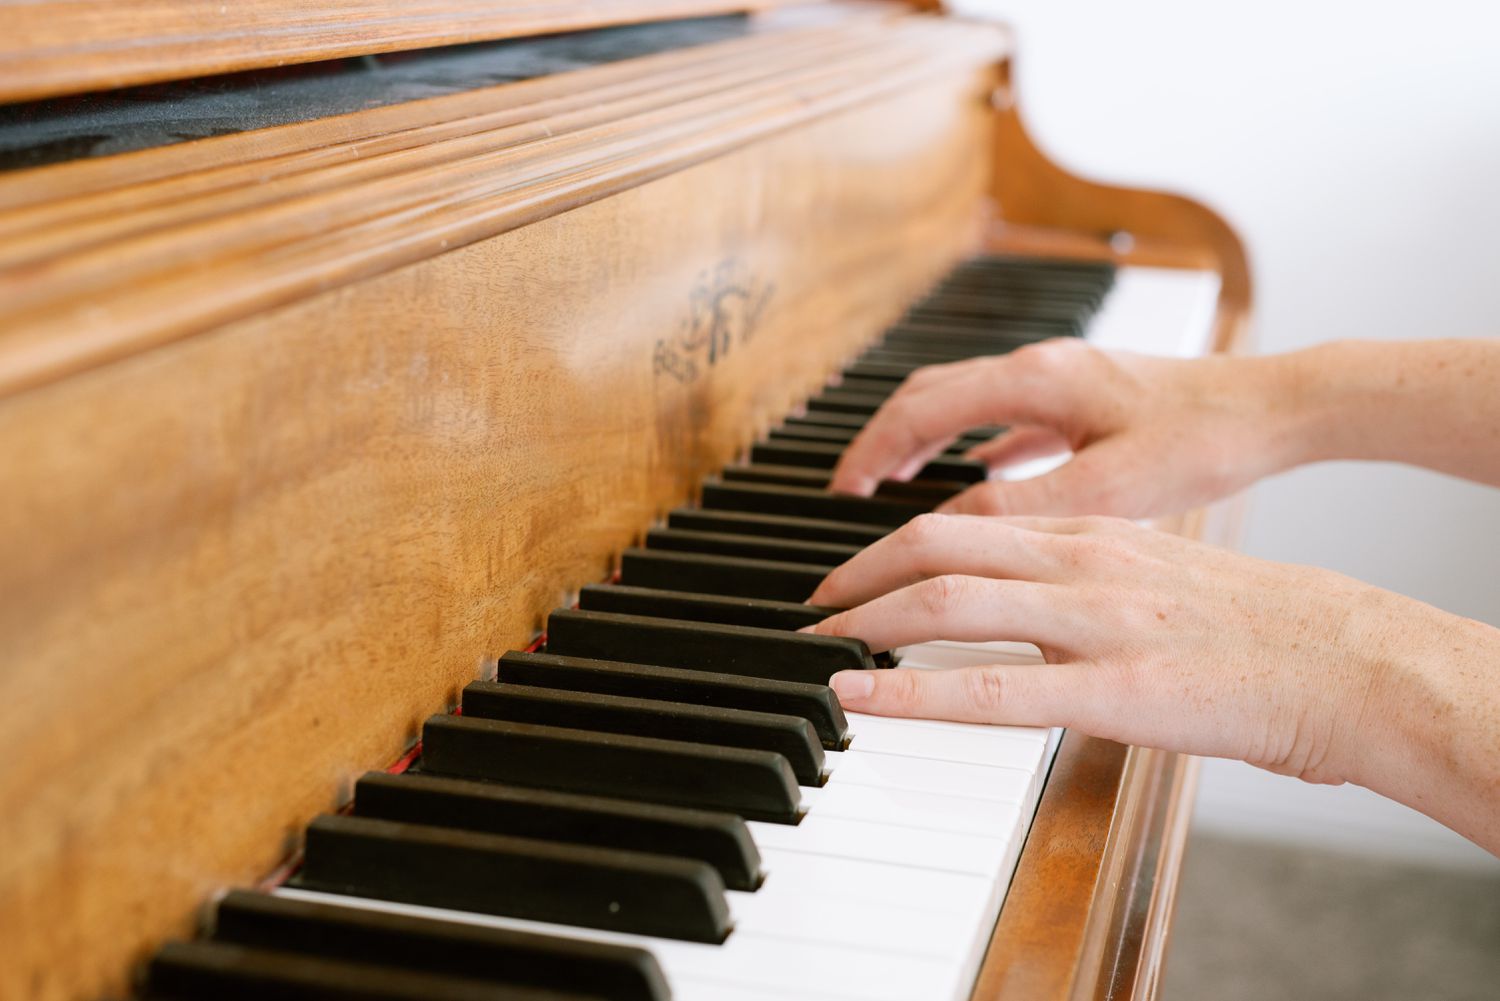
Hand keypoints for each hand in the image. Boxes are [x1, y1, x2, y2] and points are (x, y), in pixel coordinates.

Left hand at [804, 513, 1499, 854]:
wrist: (1351, 660)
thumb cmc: (1261, 626)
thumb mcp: (1158, 574)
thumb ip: (1087, 577)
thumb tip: (1029, 596)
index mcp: (1095, 533)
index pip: (965, 519)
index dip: (890, 548)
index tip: (852, 577)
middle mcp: (1083, 562)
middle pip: (938, 542)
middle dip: (858, 574)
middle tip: (811, 608)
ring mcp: (1095, 622)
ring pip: (950, 599)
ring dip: (866, 620)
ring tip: (816, 646)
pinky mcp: (1114, 690)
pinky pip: (991, 688)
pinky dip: (911, 689)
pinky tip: (861, 697)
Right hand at [829, 339, 1296, 518]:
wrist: (1276, 409)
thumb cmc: (1206, 440)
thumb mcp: (1107, 489)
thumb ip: (1018, 505)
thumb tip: (941, 527)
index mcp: (1036, 379)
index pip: (920, 410)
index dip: (870, 454)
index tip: (839, 495)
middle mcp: (1040, 368)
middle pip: (929, 396)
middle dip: (881, 443)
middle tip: (848, 491)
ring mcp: (1061, 380)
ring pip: (964, 401)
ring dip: (922, 440)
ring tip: (892, 485)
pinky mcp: (1084, 398)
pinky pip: (1005, 414)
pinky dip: (971, 442)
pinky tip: (972, 471)